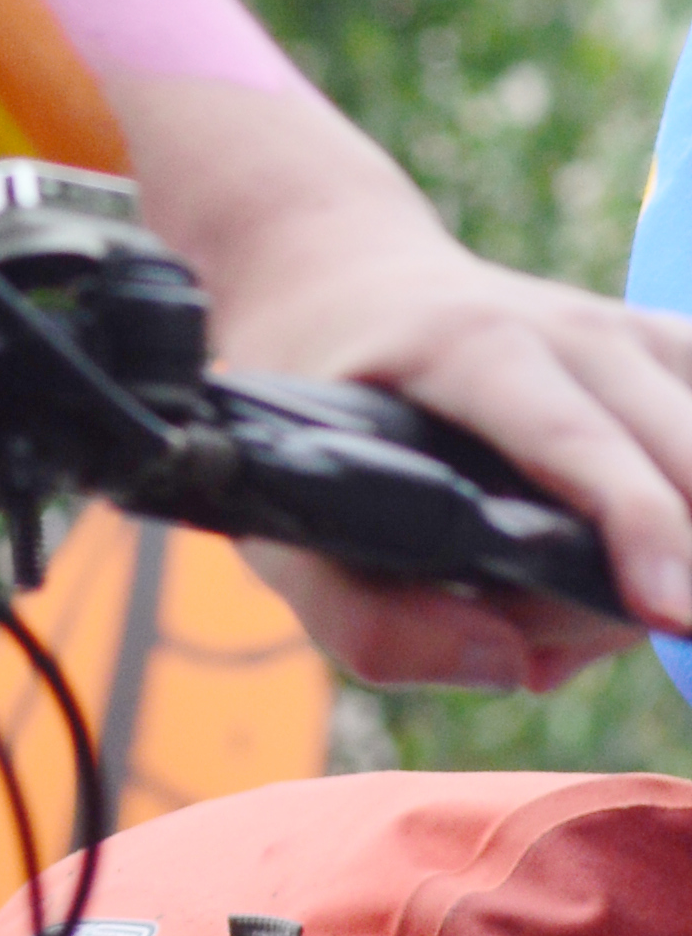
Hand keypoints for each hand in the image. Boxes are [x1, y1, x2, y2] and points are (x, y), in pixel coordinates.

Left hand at [119, 66, 691, 688]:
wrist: (342, 270)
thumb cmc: (315, 399)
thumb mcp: (283, 516)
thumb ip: (369, 621)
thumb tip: (512, 665)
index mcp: (469, 347)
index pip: (576, 439)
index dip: (635, 523)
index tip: (670, 611)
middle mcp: (568, 327)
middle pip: (675, 465)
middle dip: (660, 577)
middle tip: (555, 634)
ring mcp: (630, 332)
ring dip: (678, 556)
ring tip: (584, 588)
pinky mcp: (668, 349)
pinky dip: (688, 524)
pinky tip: (635, 554)